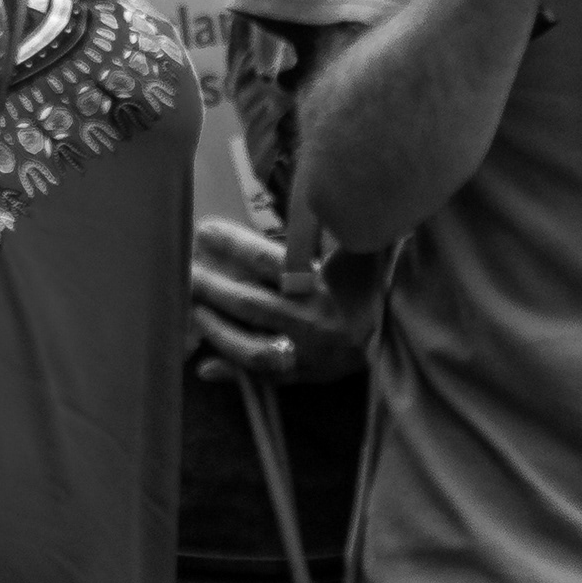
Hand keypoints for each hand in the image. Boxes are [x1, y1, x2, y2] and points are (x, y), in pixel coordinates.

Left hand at [186, 216, 364, 382]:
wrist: (397, 339)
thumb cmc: (373, 289)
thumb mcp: (358, 255)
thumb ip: (328, 233)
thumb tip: (305, 205)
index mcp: (322, 286)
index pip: (268, 262)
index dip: (233, 245)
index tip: (205, 230)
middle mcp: (310, 321)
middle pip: (249, 303)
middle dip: (212, 286)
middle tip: (184, 269)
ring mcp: (305, 354)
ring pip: (249, 345)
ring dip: (216, 328)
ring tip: (192, 309)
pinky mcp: (303, 377)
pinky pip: (261, 377)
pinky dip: (232, 371)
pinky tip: (204, 365)